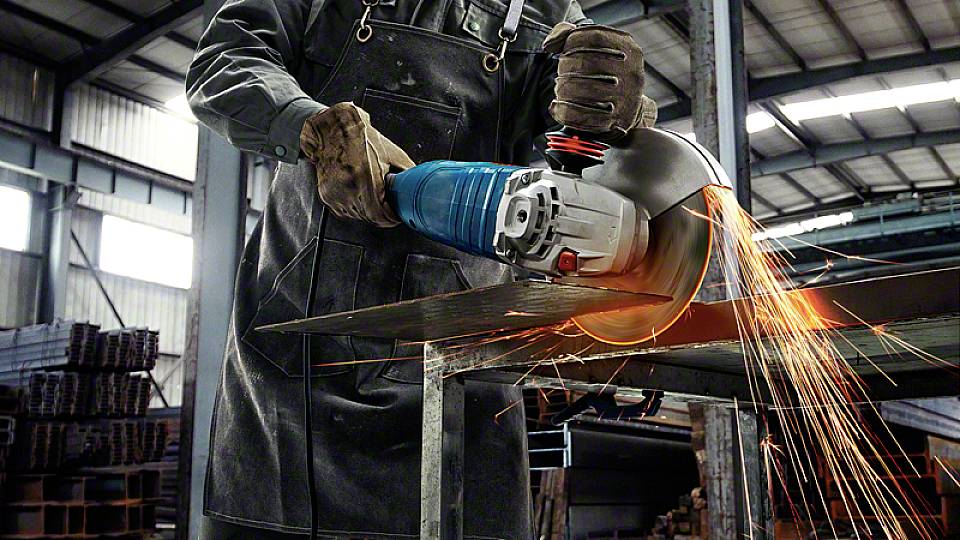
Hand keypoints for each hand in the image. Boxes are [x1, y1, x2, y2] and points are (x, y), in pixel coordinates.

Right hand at [300, 103, 414, 226]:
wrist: (334, 130)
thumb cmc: (361, 138)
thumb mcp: (392, 153)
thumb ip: (407, 172)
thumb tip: (417, 186)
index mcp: (365, 178)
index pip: (379, 215)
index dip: (391, 218)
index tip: (397, 214)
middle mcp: (348, 188)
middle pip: (370, 218)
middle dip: (382, 215)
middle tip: (389, 207)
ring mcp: (335, 193)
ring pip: (357, 217)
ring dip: (368, 212)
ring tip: (373, 197)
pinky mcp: (327, 195)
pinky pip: (344, 212)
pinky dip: (355, 208)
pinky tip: (360, 195)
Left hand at [543, 23, 657, 135]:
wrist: (626, 108)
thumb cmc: (603, 73)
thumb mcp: (596, 49)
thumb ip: (569, 35)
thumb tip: (549, 44)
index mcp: (627, 48)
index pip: (594, 37)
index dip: (571, 43)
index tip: (564, 51)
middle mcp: (631, 71)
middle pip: (587, 63)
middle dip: (565, 69)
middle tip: (560, 75)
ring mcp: (625, 97)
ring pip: (585, 90)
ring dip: (563, 90)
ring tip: (560, 91)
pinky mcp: (616, 120)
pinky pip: (584, 115)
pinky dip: (564, 111)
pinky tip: (558, 107)